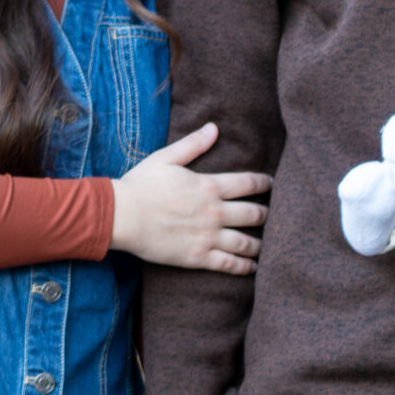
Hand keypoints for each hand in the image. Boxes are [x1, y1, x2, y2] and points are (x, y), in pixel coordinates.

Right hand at [111, 123, 270, 274]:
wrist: (122, 216)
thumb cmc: (140, 185)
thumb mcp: (166, 158)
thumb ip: (193, 144)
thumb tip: (214, 128)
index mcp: (209, 186)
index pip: (248, 183)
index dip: (264, 183)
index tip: (271, 185)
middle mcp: (214, 212)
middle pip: (253, 214)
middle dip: (267, 214)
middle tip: (272, 216)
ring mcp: (208, 236)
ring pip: (246, 242)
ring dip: (260, 243)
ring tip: (268, 245)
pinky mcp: (198, 257)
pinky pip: (228, 264)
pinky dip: (244, 266)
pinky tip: (252, 267)